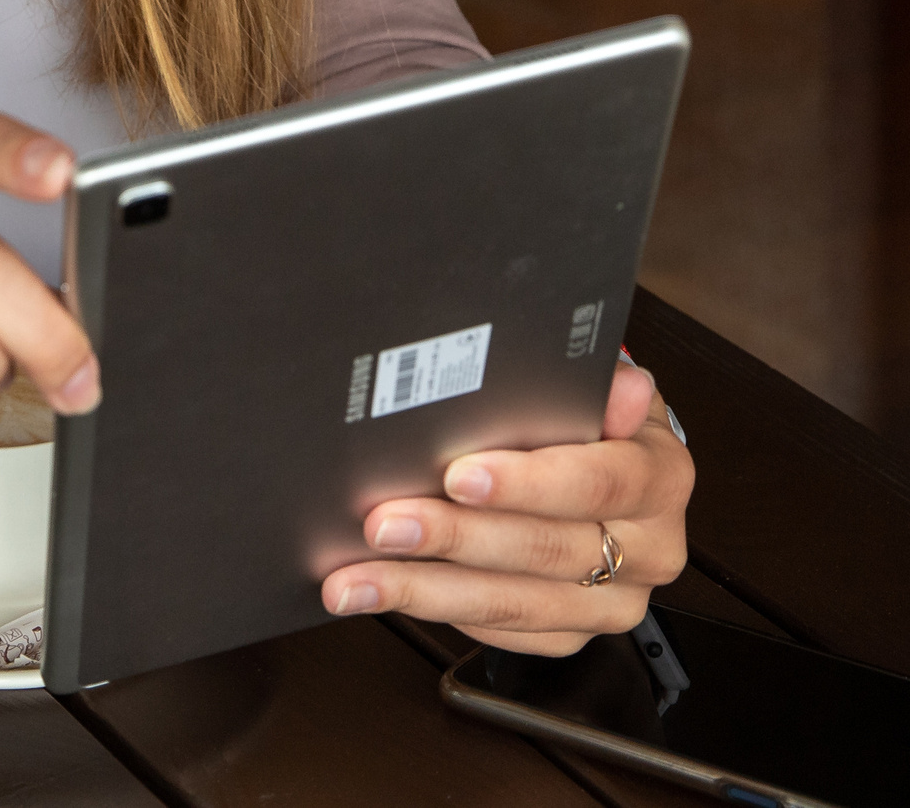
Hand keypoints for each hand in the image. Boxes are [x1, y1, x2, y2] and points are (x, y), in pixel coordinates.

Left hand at [320, 359, 692, 653]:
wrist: (609, 460)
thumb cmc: (584, 414)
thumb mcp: (590, 382)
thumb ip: (589, 383)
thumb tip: (619, 381)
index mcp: (660, 478)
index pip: (597, 483)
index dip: (526, 483)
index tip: (455, 476)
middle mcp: (649, 550)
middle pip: (544, 550)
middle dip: (452, 537)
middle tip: (381, 524)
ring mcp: (612, 601)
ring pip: (515, 605)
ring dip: (423, 589)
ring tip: (356, 577)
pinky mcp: (571, 632)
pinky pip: (502, 634)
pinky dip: (434, 611)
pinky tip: (379, 592)